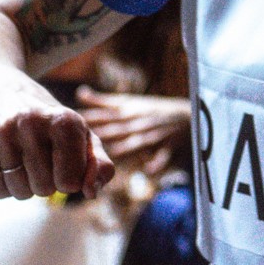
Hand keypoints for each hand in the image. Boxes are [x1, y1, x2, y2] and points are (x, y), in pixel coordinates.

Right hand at [0, 72, 112, 201]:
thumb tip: (92, 192)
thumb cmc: (52, 122)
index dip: (69, 180)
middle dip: (46, 183)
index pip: (71, 183)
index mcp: (66, 121)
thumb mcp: (82, 136)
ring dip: (25, 187)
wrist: (6, 91)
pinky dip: (4, 187)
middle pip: (45, 190)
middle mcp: (33, 123)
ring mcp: (4, 131)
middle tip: (41, 160)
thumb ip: (99, 164)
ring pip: (20, 192)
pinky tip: (7, 164)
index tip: (64, 163)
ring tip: (24, 162)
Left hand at [74, 88, 190, 169]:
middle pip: (118, 127)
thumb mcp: (131, 101)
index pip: (106, 113)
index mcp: (130, 111)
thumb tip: (80, 93)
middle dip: (101, 132)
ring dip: (125, 147)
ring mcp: (157, 134)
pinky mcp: (172, 147)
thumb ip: (105, 101)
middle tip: (81, 140)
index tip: (71, 119)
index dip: (89, 116)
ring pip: (138, 141)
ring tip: (110, 156)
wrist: (192, 117)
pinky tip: (148, 170)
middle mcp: (141, 121)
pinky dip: (157, 163)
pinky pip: (164, 156)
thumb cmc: (155, 110)